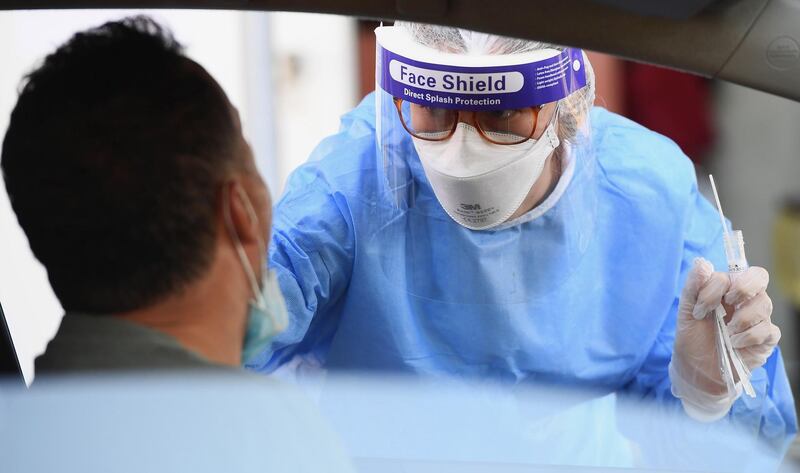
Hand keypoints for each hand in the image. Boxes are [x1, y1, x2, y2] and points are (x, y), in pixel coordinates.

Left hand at [669, 258, 779, 420]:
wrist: (695, 370)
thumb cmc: (692, 337)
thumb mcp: (686, 311)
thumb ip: (693, 286)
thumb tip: (702, 263)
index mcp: (727, 289)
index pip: (734, 272)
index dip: (717, 286)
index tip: (700, 308)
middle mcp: (746, 300)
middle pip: (760, 276)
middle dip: (743, 287)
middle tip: (727, 302)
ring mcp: (758, 319)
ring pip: (764, 304)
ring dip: (741, 318)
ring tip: (726, 332)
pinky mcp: (765, 340)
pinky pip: (769, 330)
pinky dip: (749, 336)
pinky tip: (734, 344)